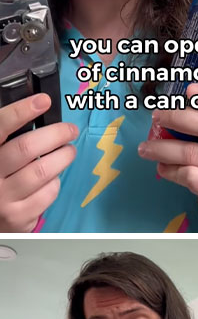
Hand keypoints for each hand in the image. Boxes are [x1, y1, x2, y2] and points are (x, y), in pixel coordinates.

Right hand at [0, 94, 77, 231]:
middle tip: (70, 130)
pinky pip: (47, 194)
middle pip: (26, 148)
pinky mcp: (19, 217)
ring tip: (68, 150)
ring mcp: (3, 199)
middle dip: (55, 134)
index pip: (0, 127)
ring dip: (63, 157)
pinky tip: (53, 177)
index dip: (21, 111)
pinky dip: (55, 182)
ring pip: (42, 171)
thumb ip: (9, 137)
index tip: (42, 101)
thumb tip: (37, 110)